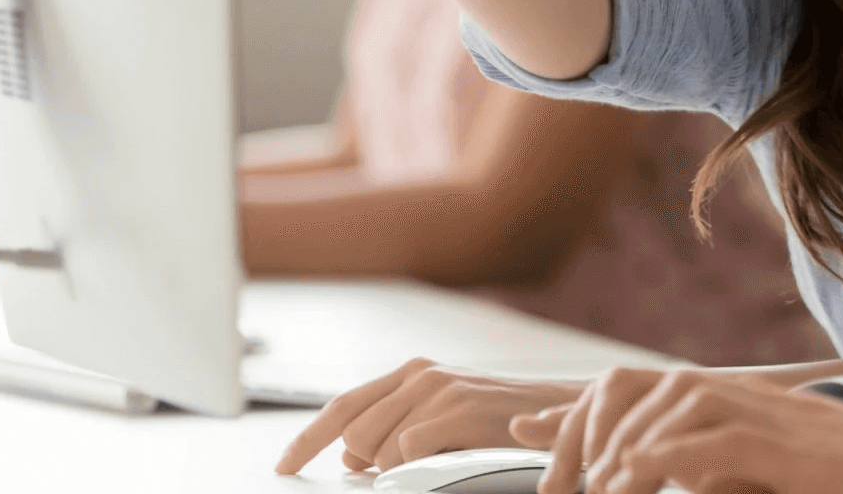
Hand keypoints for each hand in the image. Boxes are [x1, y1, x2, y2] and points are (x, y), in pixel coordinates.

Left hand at [275, 357, 582, 474]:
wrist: (559, 413)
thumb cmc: (501, 423)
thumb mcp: (444, 418)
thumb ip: (397, 426)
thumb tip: (352, 456)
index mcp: (413, 374)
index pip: (343, 406)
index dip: (307, 438)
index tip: (283, 466)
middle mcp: (421, 375)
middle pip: (354, 433)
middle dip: (365, 463)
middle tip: (403, 468)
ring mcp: (439, 389)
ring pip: (378, 448)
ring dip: (398, 468)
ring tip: (442, 459)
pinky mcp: (457, 409)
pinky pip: (406, 454)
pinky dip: (418, 469)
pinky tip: (449, 460)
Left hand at [525, 368, 842, 493]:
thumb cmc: (836, 478)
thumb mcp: (753, 473)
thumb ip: (701, 473)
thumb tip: (642, 478)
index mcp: (716, 395)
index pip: (624, 393)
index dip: (569, 415)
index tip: (524, 430)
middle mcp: (719, 389)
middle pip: (619, 398)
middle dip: (575, 447)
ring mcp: (740, 408)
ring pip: (645, 424)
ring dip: (610, 465)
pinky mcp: (757, 439)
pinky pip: (682, 451)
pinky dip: (647, 472)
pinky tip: (626, 488)